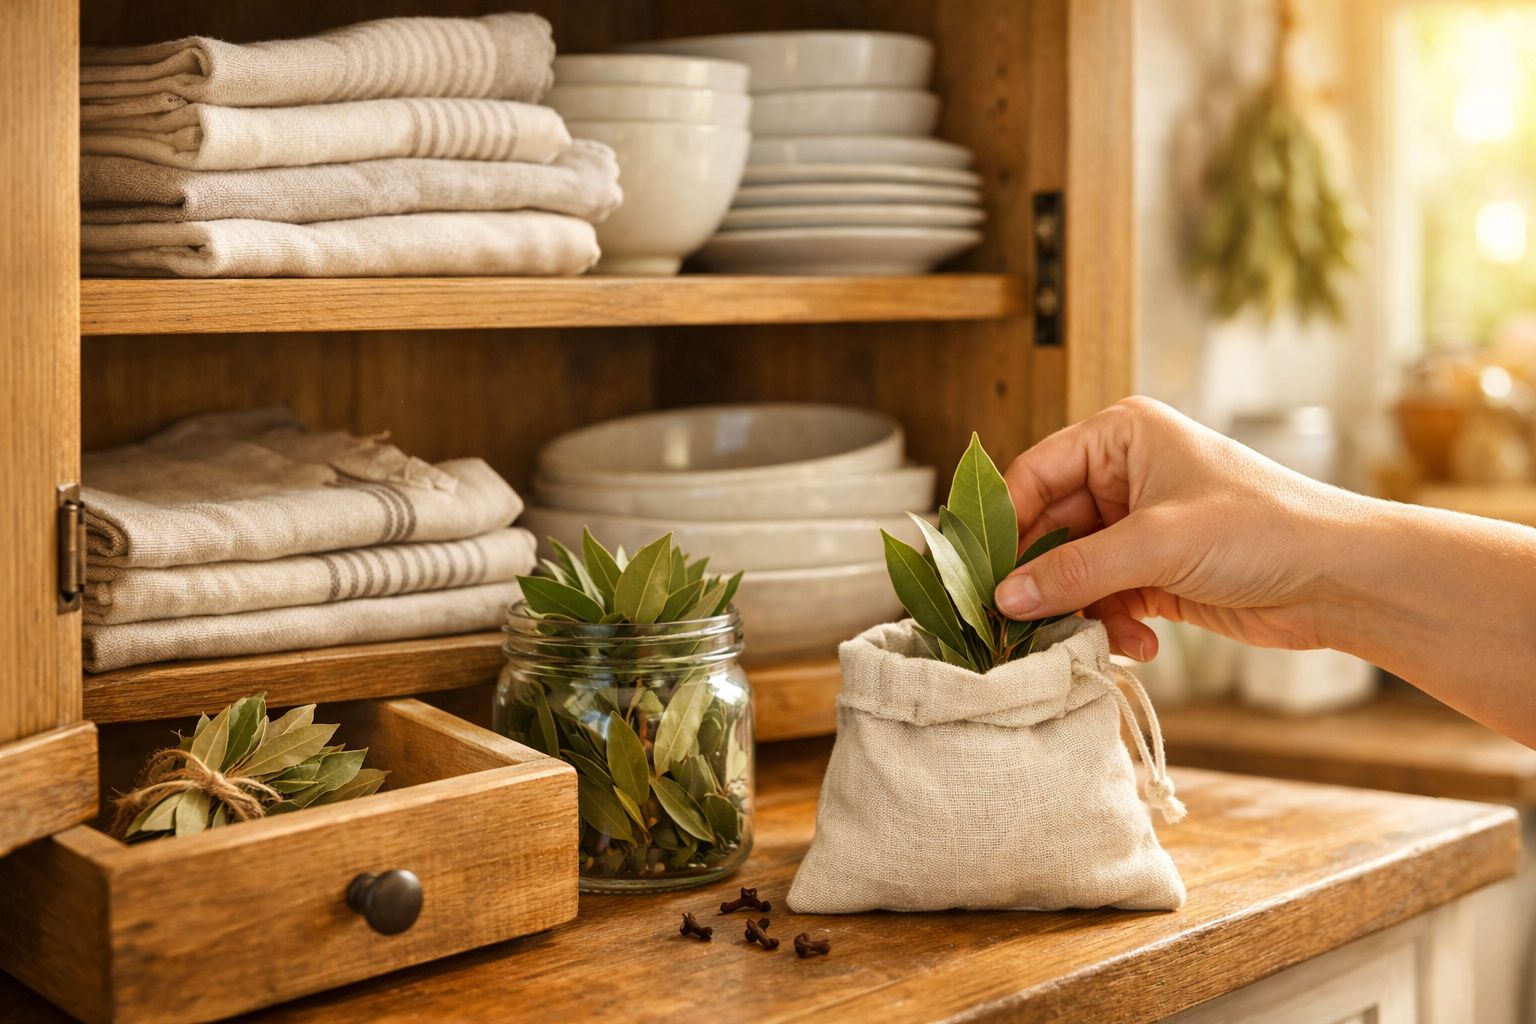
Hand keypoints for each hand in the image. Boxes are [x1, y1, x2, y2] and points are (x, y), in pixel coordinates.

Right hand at [994, 397, 1363, 659]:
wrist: (1344, 579)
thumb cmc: (1266, 529)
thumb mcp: (1159, 543)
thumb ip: (1076, 570)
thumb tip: (1005, 597)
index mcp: (1121, 437)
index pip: (1033, 475)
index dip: (1005, 526)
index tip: (982, 577)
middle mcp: (1124, 476)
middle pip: (1048, 530)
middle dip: (1043, 580)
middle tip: (1022, 624)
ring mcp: (1139, 527)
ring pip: (1073, 572)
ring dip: (1082, 611)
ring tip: (1099, 639)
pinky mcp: (1155, 573)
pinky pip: (1104, 600)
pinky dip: (1112, 626)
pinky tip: (1140, 646)